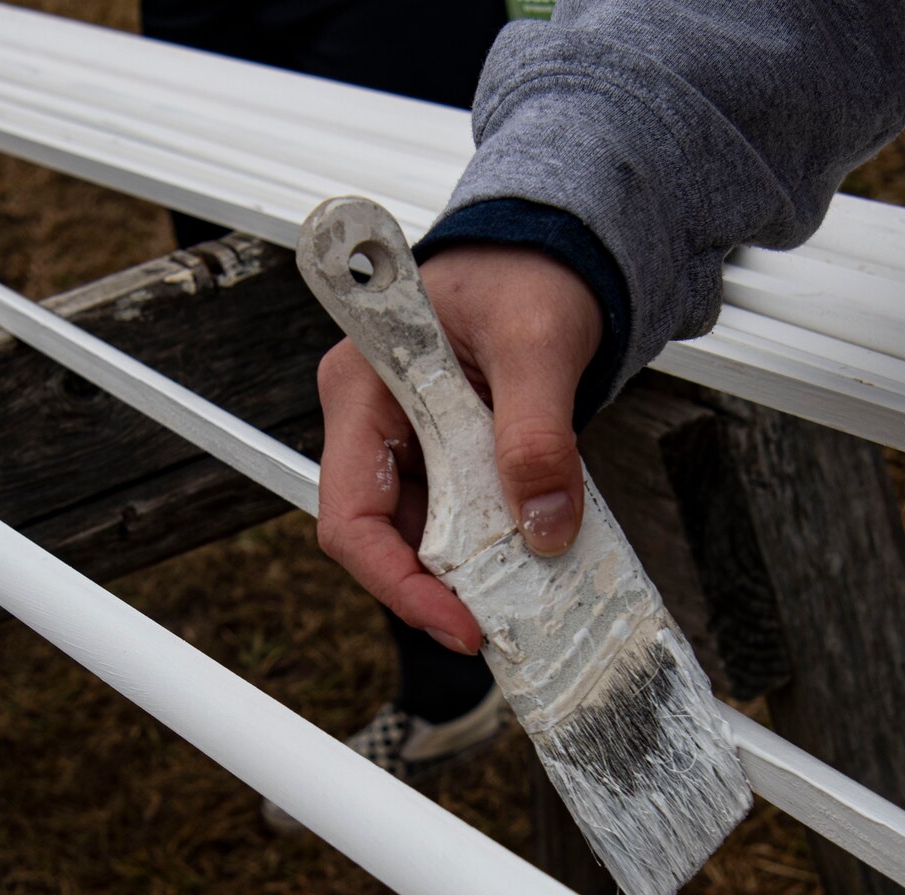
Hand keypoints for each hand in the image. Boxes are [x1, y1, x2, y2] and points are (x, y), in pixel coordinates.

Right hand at [315, 244, 602, 653]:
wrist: (553, 257)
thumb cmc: (525, 274)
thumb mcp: (538, 344)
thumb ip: (538, 433)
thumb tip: (547, 525)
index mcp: (363, 389)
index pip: (351, 514)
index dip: (397, 581)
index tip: (457, 622)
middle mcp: (375, 423)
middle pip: (386, 538)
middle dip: (443, 589)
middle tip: (504, 627)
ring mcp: (412, 444)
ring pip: (428, 537)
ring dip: (476, 574)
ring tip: (529, 599)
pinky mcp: (452, 457)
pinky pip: (465, 520)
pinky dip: (499, 547)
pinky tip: (536, 561)